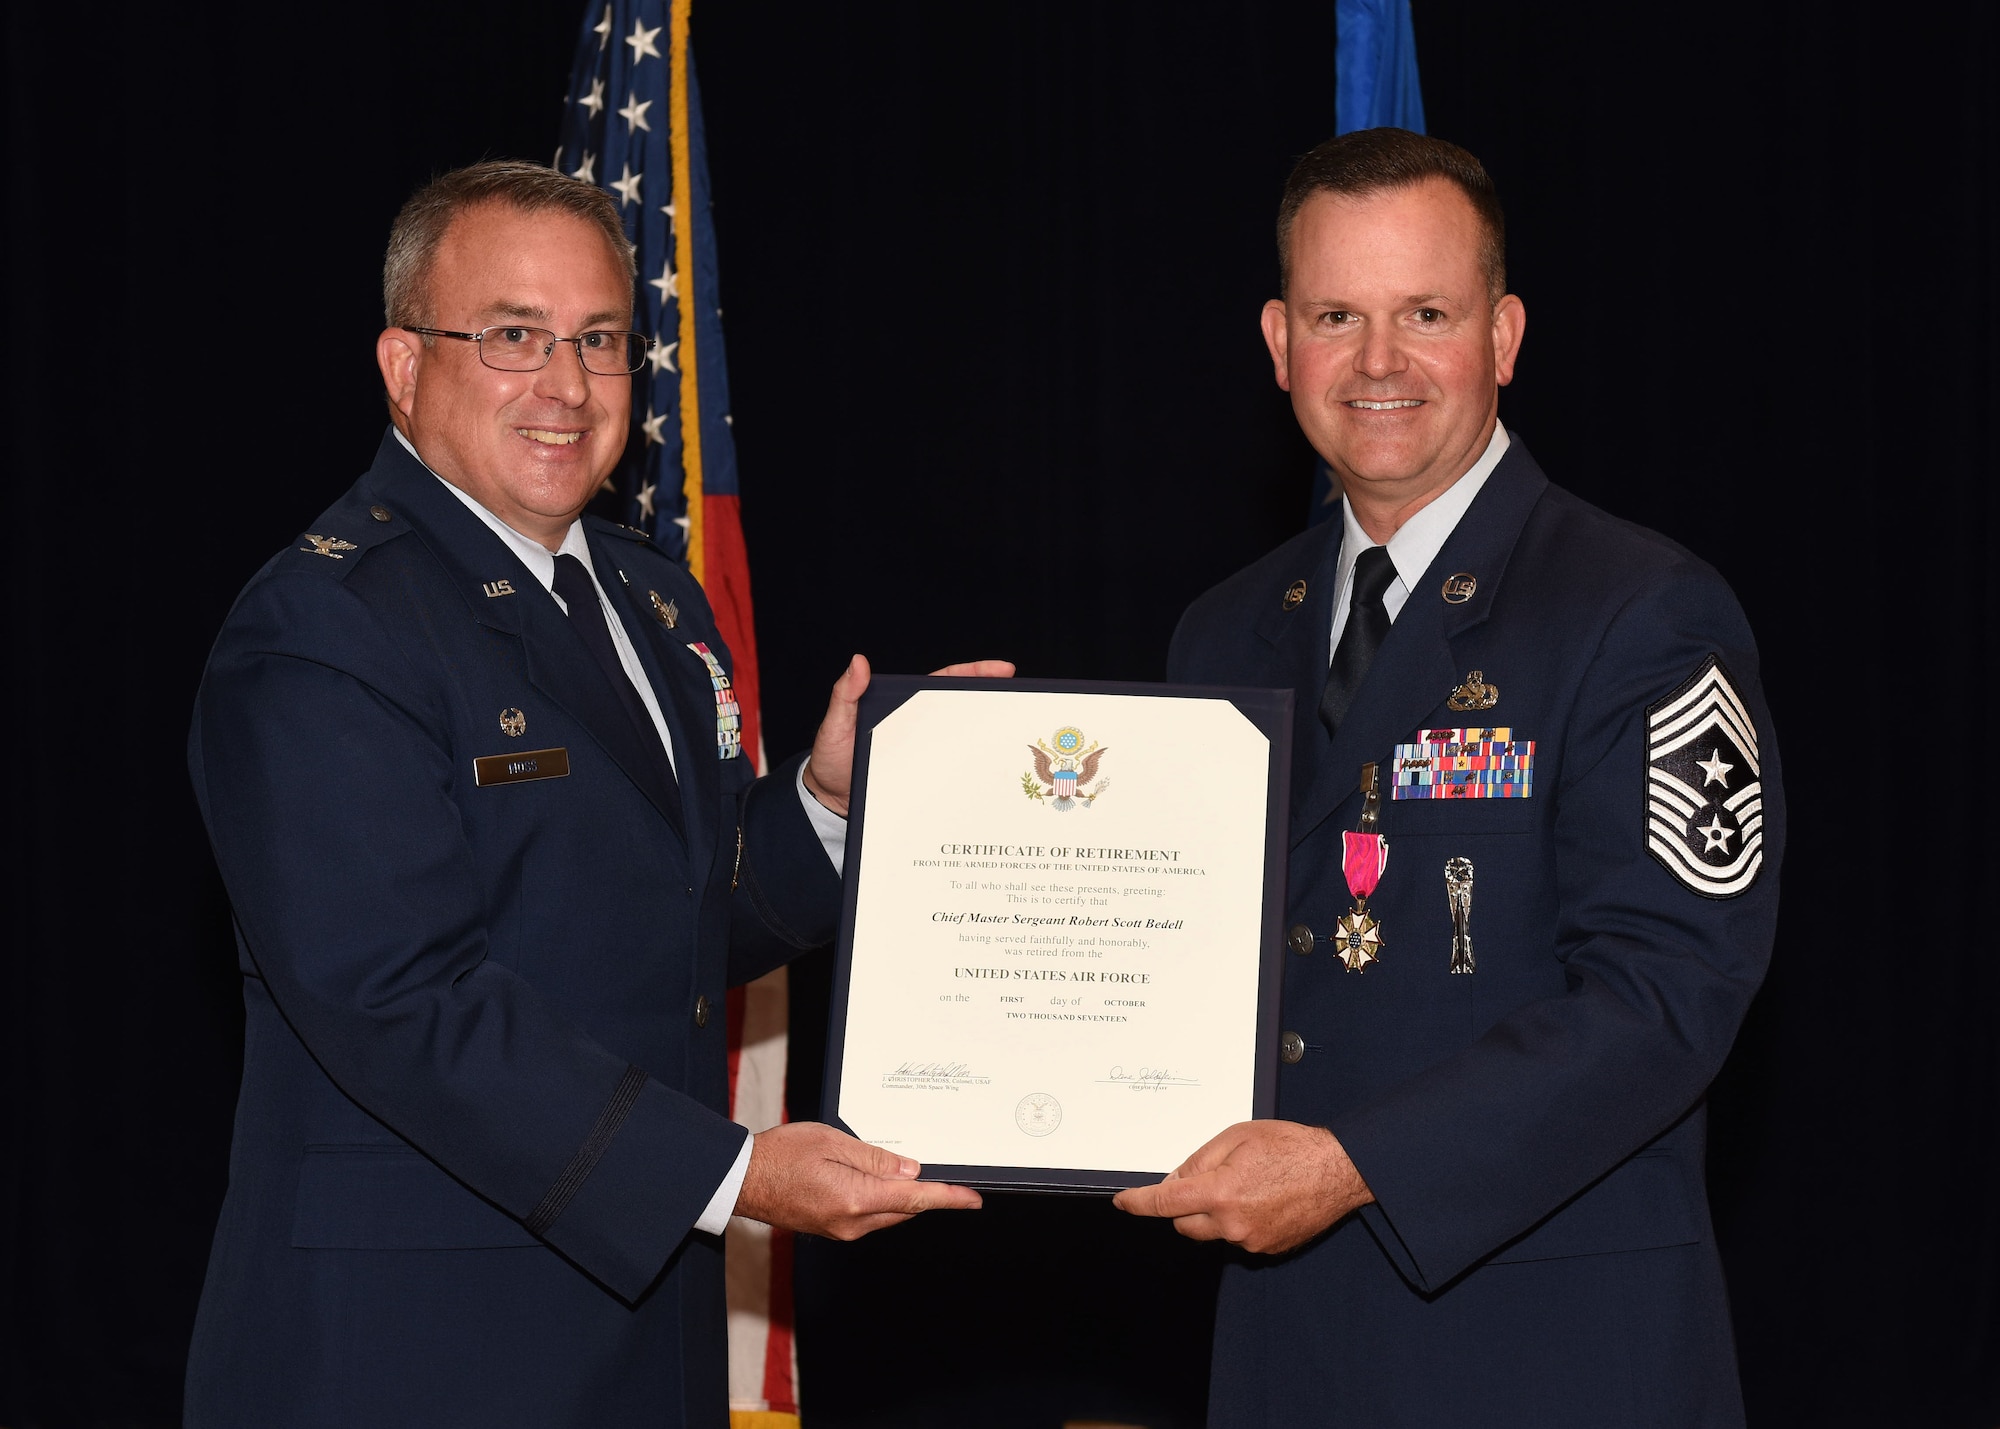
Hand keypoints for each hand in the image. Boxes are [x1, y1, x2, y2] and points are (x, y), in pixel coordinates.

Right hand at [734, 1121, 982, 1239]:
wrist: (742, 1179)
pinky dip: (883, 1201)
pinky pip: (870, 1217)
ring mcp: (840, 1230)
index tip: (973, 1198)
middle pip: (905, 1209)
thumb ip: (875, 1158)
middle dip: (927, 1194)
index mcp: (855, 1199)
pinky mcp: (831, 1230)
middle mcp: (852, 1223)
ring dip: (903, 1197)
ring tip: (909, 1171)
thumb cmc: (781, 1154)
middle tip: (945, 1173)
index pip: (915, 1200)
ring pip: (888, 1214)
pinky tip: (879, 1181)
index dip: (949, 1198)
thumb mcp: (832, 1141)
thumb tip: (911, 1171)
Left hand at [802, 655, 1015, 815]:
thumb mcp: (837, 724)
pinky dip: (974, 775)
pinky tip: (992, 779)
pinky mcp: (927, 780)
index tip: (1003, 670)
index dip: (975, 674)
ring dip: (988, 741)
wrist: (828, 803)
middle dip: (995, 704)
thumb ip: (845, 694)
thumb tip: (858, 662)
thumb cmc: (832, 760)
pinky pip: (954, 774)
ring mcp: (926, 754)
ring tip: (1016, 739)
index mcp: (903, 707)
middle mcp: (919, 728)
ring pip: (963, 742)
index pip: (944, 684)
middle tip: (1022, 701)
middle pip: (963, 711)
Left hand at [1111, 1120, 1372, 1254]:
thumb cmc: (1291, 1146)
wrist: (1338, 1171)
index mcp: (1221, 1193)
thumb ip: (1199, 1160)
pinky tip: (1262, 1199)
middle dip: (1185, 1206)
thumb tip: (1175, 1180)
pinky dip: (1240, 1222)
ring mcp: (1251, 1241)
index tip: (1123, 1203)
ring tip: (1247, 1185)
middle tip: (1208, 1180)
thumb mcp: (1237, 1136)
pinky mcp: (1268, 1249)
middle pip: (1185, 1224)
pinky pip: (1239, 1238)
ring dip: (1216, 1214)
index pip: (1165, 1204)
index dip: (1139, 1204)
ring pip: (1213, 1232)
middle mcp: (1233, 1224)